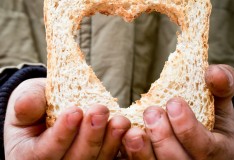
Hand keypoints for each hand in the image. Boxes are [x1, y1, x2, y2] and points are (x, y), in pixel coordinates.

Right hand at [4, 78, 130, 159]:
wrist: (53, 108)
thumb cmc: (40, 103)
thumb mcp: (28, 98)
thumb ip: (27, 102)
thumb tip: (25, 105)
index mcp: (30, 155)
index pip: (45, 152)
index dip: (61, 134)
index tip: (75, 111)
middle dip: (89, 137)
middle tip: (100, 111)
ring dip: (109, 143)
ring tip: (120, 121)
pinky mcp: (96, 159)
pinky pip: (108, 159)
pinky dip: (119, 147)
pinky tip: (128, 132)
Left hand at [122, 64, 233, 159]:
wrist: (203, 136)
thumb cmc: (212, 118)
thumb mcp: (222, 103)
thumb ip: (223, 86)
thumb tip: (213, 72)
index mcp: (217, 152)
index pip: (204, 147)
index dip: (187, 127)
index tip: (173, 103)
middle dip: (162, 137)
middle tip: (151, 112)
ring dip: (142, 152)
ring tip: (132, 132)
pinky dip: (130, 155)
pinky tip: (122, 139)